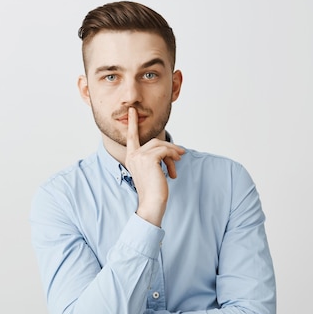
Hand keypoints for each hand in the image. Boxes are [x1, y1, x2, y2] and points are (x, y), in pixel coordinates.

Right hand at [124, 107, 184, 226]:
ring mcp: (140, 156)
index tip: (132, 111)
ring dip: (173, 154)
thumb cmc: (153, 189)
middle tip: (181, 155)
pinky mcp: (149, 159)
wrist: (152, 202)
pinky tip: (173, 170)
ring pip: (161, 146)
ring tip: (178, 164)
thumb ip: (154, 158)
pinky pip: (165, 151)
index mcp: (131, 157)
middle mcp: (132, 155)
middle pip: (154, 142)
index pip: (131, 137)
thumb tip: (172, 151)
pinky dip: (173, 158)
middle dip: (169, 148)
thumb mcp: (151, 171)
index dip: (132, 123)